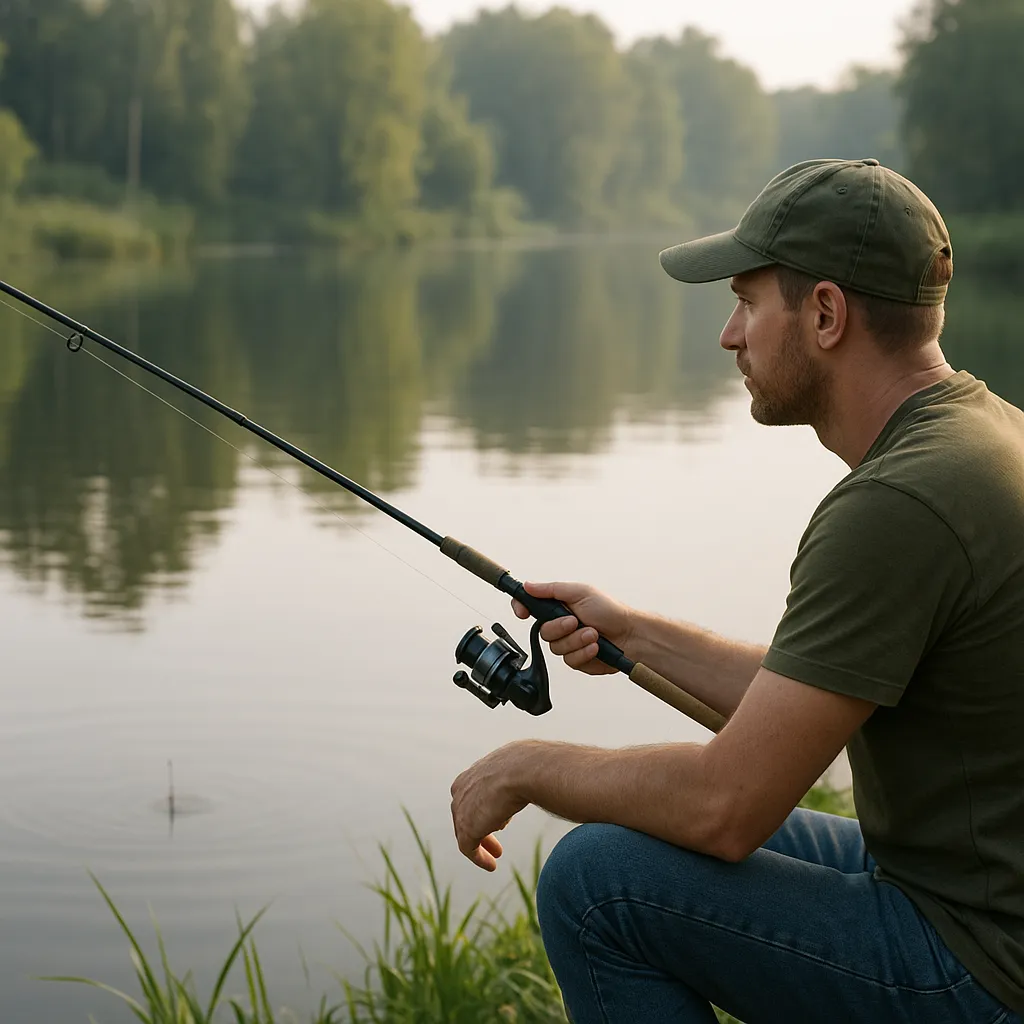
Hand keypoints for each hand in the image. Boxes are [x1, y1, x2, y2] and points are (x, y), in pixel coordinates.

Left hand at [450, 742, 531, 870]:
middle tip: (496, 844)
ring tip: (496, 856)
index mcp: (469, 776)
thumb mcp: (515, 770)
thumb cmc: (525, 766)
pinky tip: (492, 865)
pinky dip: (479, 858)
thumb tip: (529, 782)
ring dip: (481, 846)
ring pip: (466, 833)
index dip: (483, 812)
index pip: (471, 798)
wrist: (522, 770)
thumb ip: (514, 779)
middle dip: (481, 830)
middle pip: (466, 816)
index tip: (499, 824)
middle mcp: (460, 792)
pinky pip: (469, 848)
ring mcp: (460, 810)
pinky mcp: (466, 829)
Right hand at [512, 581, 634, 674]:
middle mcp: (561, 626)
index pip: (530, 606)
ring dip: (577, 640)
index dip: (521, 608)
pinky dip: (584, 652)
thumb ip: (551, 590)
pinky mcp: (577, 660)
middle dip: (560, 627)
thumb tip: (528, 585)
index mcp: (558, 607)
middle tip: (576, 621)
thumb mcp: (580, 592)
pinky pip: (569, 660)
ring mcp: (568, 643)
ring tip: (593, 634)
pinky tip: (595, 647)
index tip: (522, 612)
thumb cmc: (610, 611)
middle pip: (542, 632)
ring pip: (556, 648)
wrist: (630, 635)